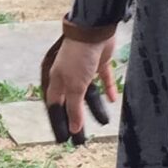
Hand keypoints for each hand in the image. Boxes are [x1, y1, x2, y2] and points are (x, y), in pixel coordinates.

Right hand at [44, 25, 116, 139]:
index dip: (59, 121)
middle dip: (77, 118)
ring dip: (95, 106)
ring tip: (103, 121)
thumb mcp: (74, 86)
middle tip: (83, 137)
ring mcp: (84, 69)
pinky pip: (103, 80)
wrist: (93, 30)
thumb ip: (74, 108)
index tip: (64, 138)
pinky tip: (112, 100)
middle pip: (72, 102)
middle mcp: (68, 75)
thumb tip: (74, 128)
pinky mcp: (98, 62)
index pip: (55, 106)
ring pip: (89, 93)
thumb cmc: (78, 56)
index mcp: (57, 80)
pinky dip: (108, 89)